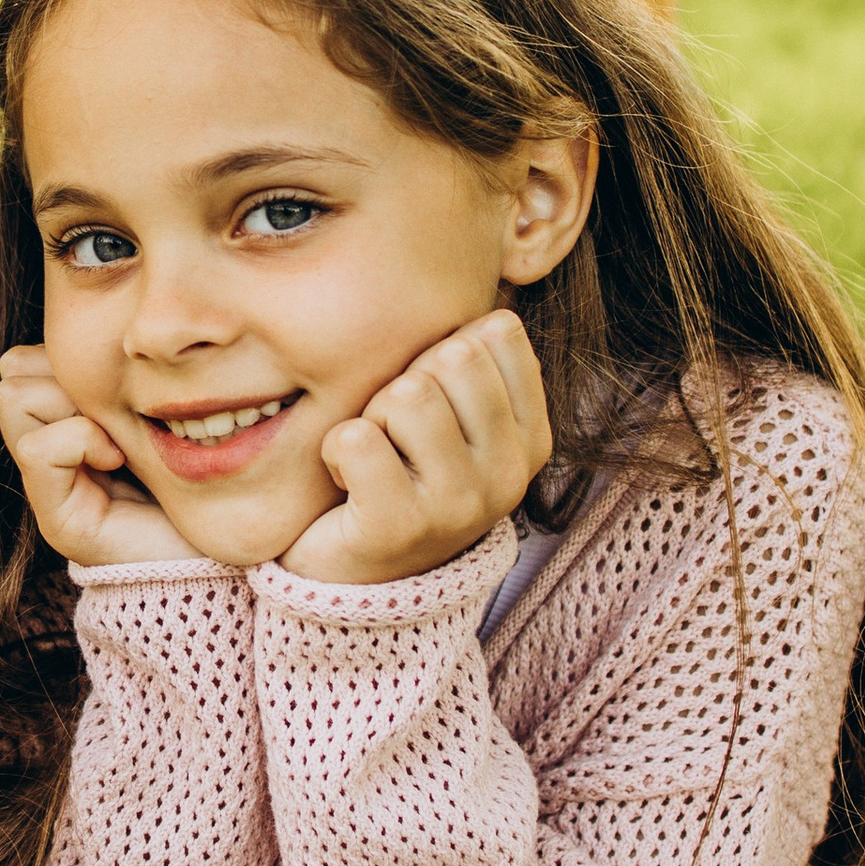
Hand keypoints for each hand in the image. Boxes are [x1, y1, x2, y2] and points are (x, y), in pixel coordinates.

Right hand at [0, 348, 205, 568]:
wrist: (219, 547)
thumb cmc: (198, 473)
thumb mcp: (152, 406)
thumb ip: (116, 376)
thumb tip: (85, 328)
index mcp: (65, 423)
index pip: (24, 358)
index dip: (65, 358)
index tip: (117, 386)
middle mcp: (47, 455)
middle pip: (12, 370)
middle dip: (64, 376)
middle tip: (113, 412)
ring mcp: (47, 490)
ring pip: (13, 397)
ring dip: (70, 406)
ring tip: (115, 437)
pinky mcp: (57, 520)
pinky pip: (36, 447)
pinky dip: (79, 442)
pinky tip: (117, 460)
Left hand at [277, 311, 551, 587]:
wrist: (355, 575)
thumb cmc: (400, 472)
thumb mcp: (451, 413)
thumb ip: (472, 355)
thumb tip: (492, 290)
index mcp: (530, 439)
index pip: (495, 334)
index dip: (443, 354)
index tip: (433, 405)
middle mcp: (508, 476)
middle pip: (449, 358)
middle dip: (403, 384)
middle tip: (395, 437)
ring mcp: (458, 507)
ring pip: (405, 394)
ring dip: (370, 419)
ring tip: (373, 461)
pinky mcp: (398, 529)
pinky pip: (356, 440)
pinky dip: (334, 453)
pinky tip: (347, 486)